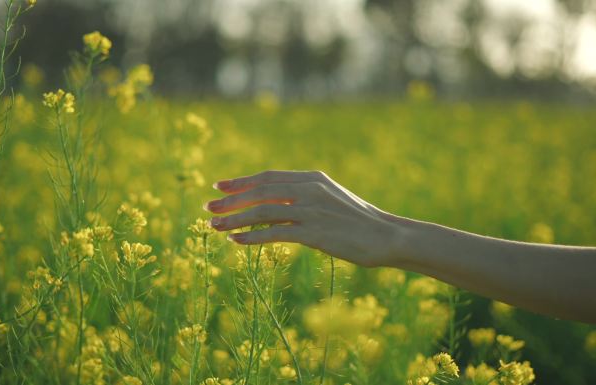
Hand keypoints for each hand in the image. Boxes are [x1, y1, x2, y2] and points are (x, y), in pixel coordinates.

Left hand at [203, 170, 400, 266]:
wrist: (387, 235)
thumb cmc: (358, 221)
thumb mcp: (330, 199)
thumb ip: (304, 196)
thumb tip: (275, 203)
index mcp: (312, 179)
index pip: (268, 177)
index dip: (241, 181)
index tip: (219, 186)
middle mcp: (309, 189)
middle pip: (260, 191)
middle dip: (231, 200)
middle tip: (208, 207)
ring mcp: (312, 210)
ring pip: (263, 211)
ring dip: (235, 218)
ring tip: (214, 226)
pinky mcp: (315, 232)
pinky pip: (275, 233)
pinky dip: (252, 236)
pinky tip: (236, 240)